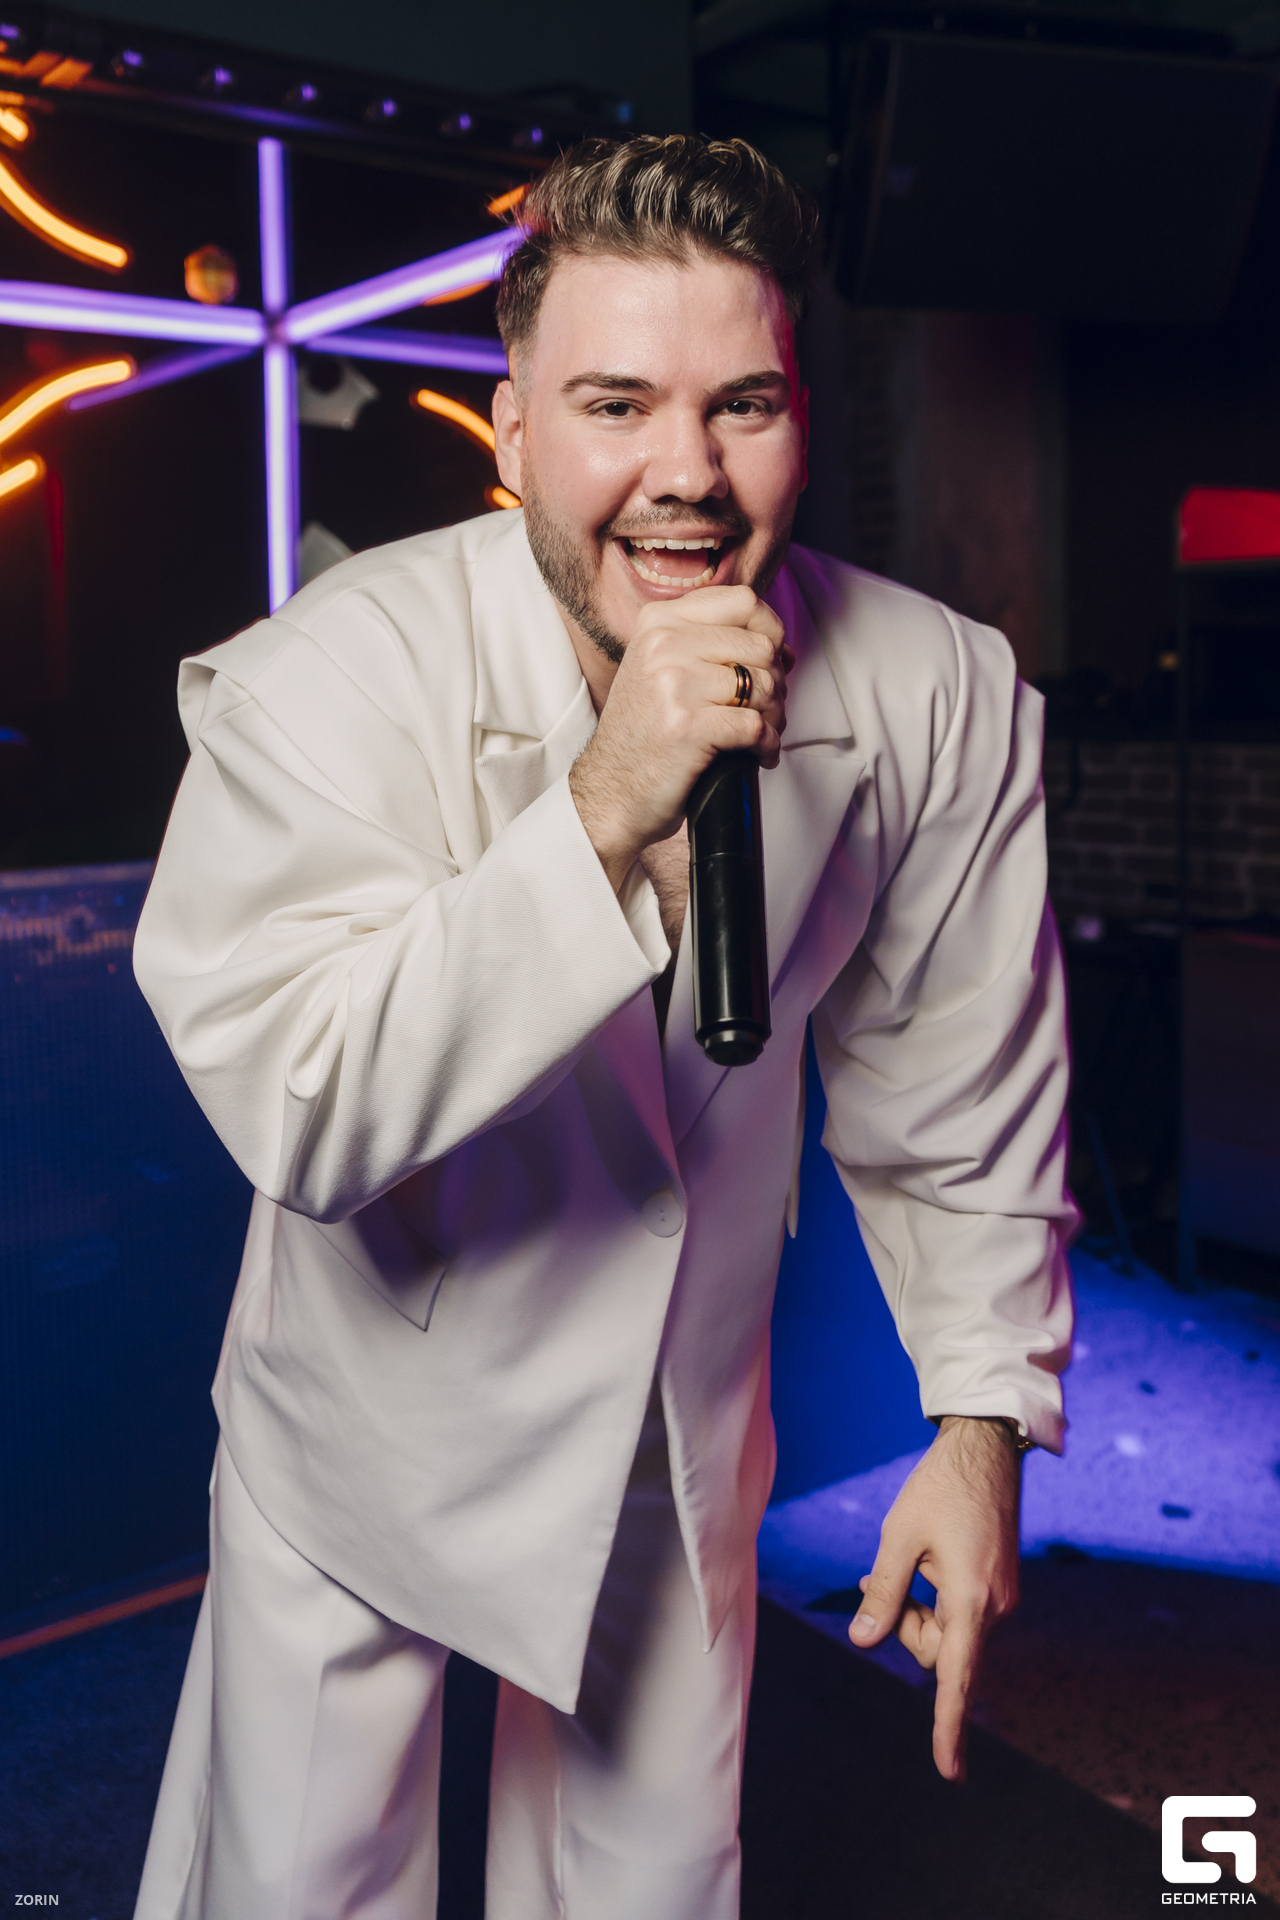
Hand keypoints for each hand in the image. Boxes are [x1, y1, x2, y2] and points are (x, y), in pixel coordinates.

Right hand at [568, 586, 789, 889]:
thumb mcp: (663, 667)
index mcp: (659, 621)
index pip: (744, 601)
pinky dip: (767, 744)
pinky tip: (756, 754)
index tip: (771, 661)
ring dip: (775, 716)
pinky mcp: (687, 727)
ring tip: (760, 733)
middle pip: (761, 646)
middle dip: (776, 683)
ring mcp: (673, 684)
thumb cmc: (645, 734)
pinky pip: (756, 725)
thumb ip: (710, 643)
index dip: (771, 632)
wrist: (611, 791)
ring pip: (763, 685)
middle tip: (766, 709)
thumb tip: (781, 645)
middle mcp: (663, 644)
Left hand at [848, 1416, 1021, 1781]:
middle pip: (938, 1652)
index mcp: (972, 1600)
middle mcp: (995, 1607)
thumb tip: (864, 1641)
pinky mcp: (998, 1586)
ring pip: (947, 1632)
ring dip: (917, 1609)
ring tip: (901, 1561)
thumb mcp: (900, 1537)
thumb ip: (883, 1593)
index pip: (956, 1678)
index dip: (950, 1728)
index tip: (951, 1772)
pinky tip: (921, 1562)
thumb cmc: (940, 1490)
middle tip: (877, 1579)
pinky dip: (933, 1599)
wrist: (986, 1450)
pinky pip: (959, 1614)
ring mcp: (1001, 1597)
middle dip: (904, 1626)